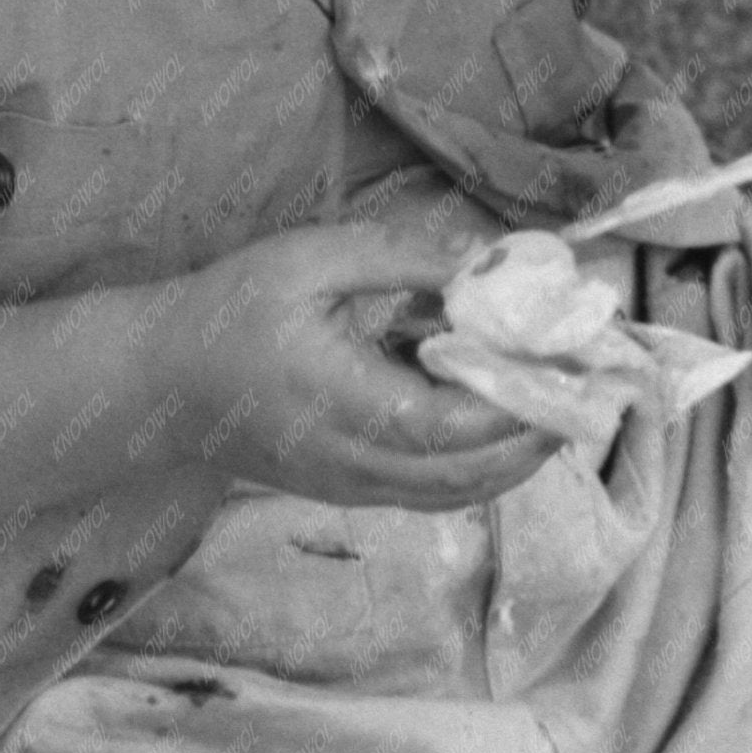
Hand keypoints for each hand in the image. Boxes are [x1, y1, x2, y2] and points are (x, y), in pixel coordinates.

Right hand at [178, 217, 557, 508]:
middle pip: (473, 473)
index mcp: (343, 401)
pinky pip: (435, 494)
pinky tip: (508, 427)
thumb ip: (400, 259)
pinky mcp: (349, 493)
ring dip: (520, 458)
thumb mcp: (307, 261)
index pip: (456, 425)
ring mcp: (352, 487)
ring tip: (564, 407)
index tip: (575, 367)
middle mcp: (354, 460)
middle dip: (541, 436)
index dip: (523, 405)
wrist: (158, 387)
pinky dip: (483, 467)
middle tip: (593, 391)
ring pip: (459, 493)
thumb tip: (485, 263)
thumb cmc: (228, 312)